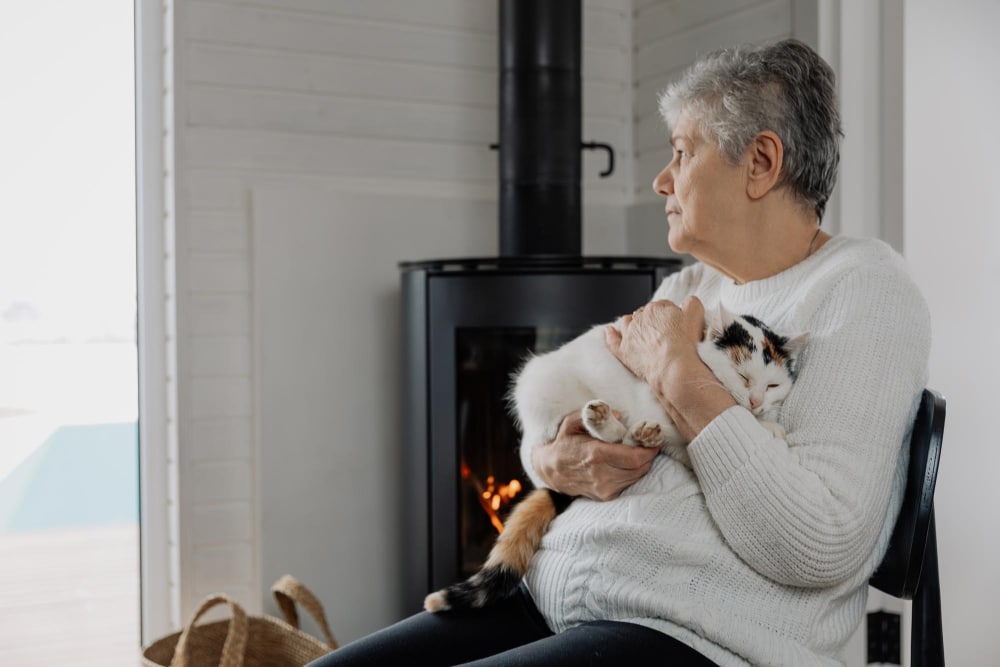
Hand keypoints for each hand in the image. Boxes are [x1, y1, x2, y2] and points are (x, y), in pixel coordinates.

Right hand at [531, 411, 657, 500]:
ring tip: (638, 450)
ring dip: (642, 463)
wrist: (551, 470)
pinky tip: (626, 462)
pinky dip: (632, 472)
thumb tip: (619, 416)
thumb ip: (595, 416)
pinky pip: (629, 483)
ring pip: (637, 476)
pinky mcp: (606, 496)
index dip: (650, 449)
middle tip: (649, 442)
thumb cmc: (565, 442)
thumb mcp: (573, 422)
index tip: (654, 438)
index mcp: (596, 455)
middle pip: (640, 467)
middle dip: (649, 454)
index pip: (635, 457)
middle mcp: (601, 475)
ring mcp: (604, 489)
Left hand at [605, 296, 734, 441]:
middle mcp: (640, 318)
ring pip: (627, 323)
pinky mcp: (624, 351)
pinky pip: (612, 340)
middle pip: (645, 314)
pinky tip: (610, 331)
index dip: (671, 316)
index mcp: (656, 308)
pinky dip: (611, 335)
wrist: (673, 367)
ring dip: (632, 324)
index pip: (663, 306)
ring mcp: (630, 335)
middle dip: (653, 321)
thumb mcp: (696, 315)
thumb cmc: (684, 343)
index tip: (677, 325)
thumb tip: (687, 303)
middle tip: (664, 334)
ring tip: (640, 330)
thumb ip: (691, 304)